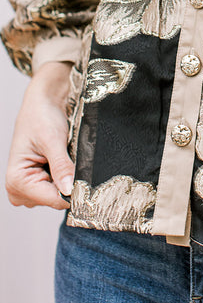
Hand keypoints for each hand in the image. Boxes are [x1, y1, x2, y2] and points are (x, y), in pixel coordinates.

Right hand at [6, 61, 73, 209]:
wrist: (43, 102)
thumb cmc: (41, 116)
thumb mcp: (53, 141)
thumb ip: (61, 167)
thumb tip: (69, 189)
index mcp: (16, 180)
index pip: (51, 199)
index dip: (71, 190)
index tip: (86, 180)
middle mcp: (19, 189)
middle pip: (55, 199)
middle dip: (68, 182)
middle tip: (72, 159)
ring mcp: (29, 187)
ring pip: (58, 194)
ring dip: (67, 177)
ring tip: (65, 155)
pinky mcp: (39, 181)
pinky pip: (58, 186)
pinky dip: (65, 174)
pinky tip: (64, 159)